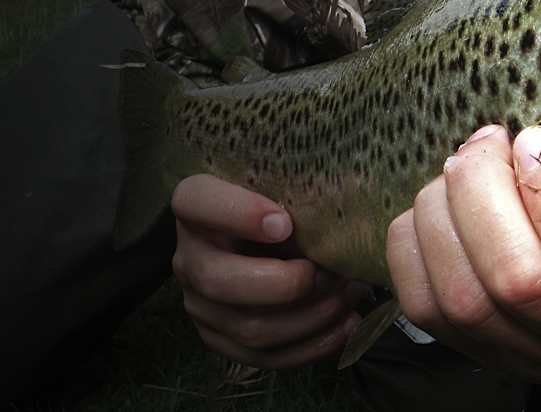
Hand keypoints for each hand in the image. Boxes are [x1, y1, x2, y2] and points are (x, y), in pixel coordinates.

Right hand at [171, 174, 368, 368]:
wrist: (265, 237)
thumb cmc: (279, 201)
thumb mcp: (280, 182)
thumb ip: (299, 184)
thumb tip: (353, 185)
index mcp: (194, 206)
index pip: (196, 202)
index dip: (241, 214)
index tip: (287, 222)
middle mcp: (187, 257)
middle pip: (220, 283)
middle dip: (288, 284)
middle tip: (331, 271)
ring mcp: (200, 304)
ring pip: (249, 328)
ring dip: (311, 316)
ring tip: (348, 292)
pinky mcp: (222, 339)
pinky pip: (265, 357)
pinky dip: (313, 344)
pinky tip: (346, 322)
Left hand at [386, 125, 540, 400]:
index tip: (537, 138)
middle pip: (512, 278)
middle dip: (484, 189)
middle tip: (489, 140)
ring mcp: (519, 352)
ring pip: (458, 293)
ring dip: (444, 208)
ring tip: (464, 167)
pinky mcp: (472, 350)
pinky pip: (421, 303)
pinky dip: (415, 241)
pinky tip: (438, 207)